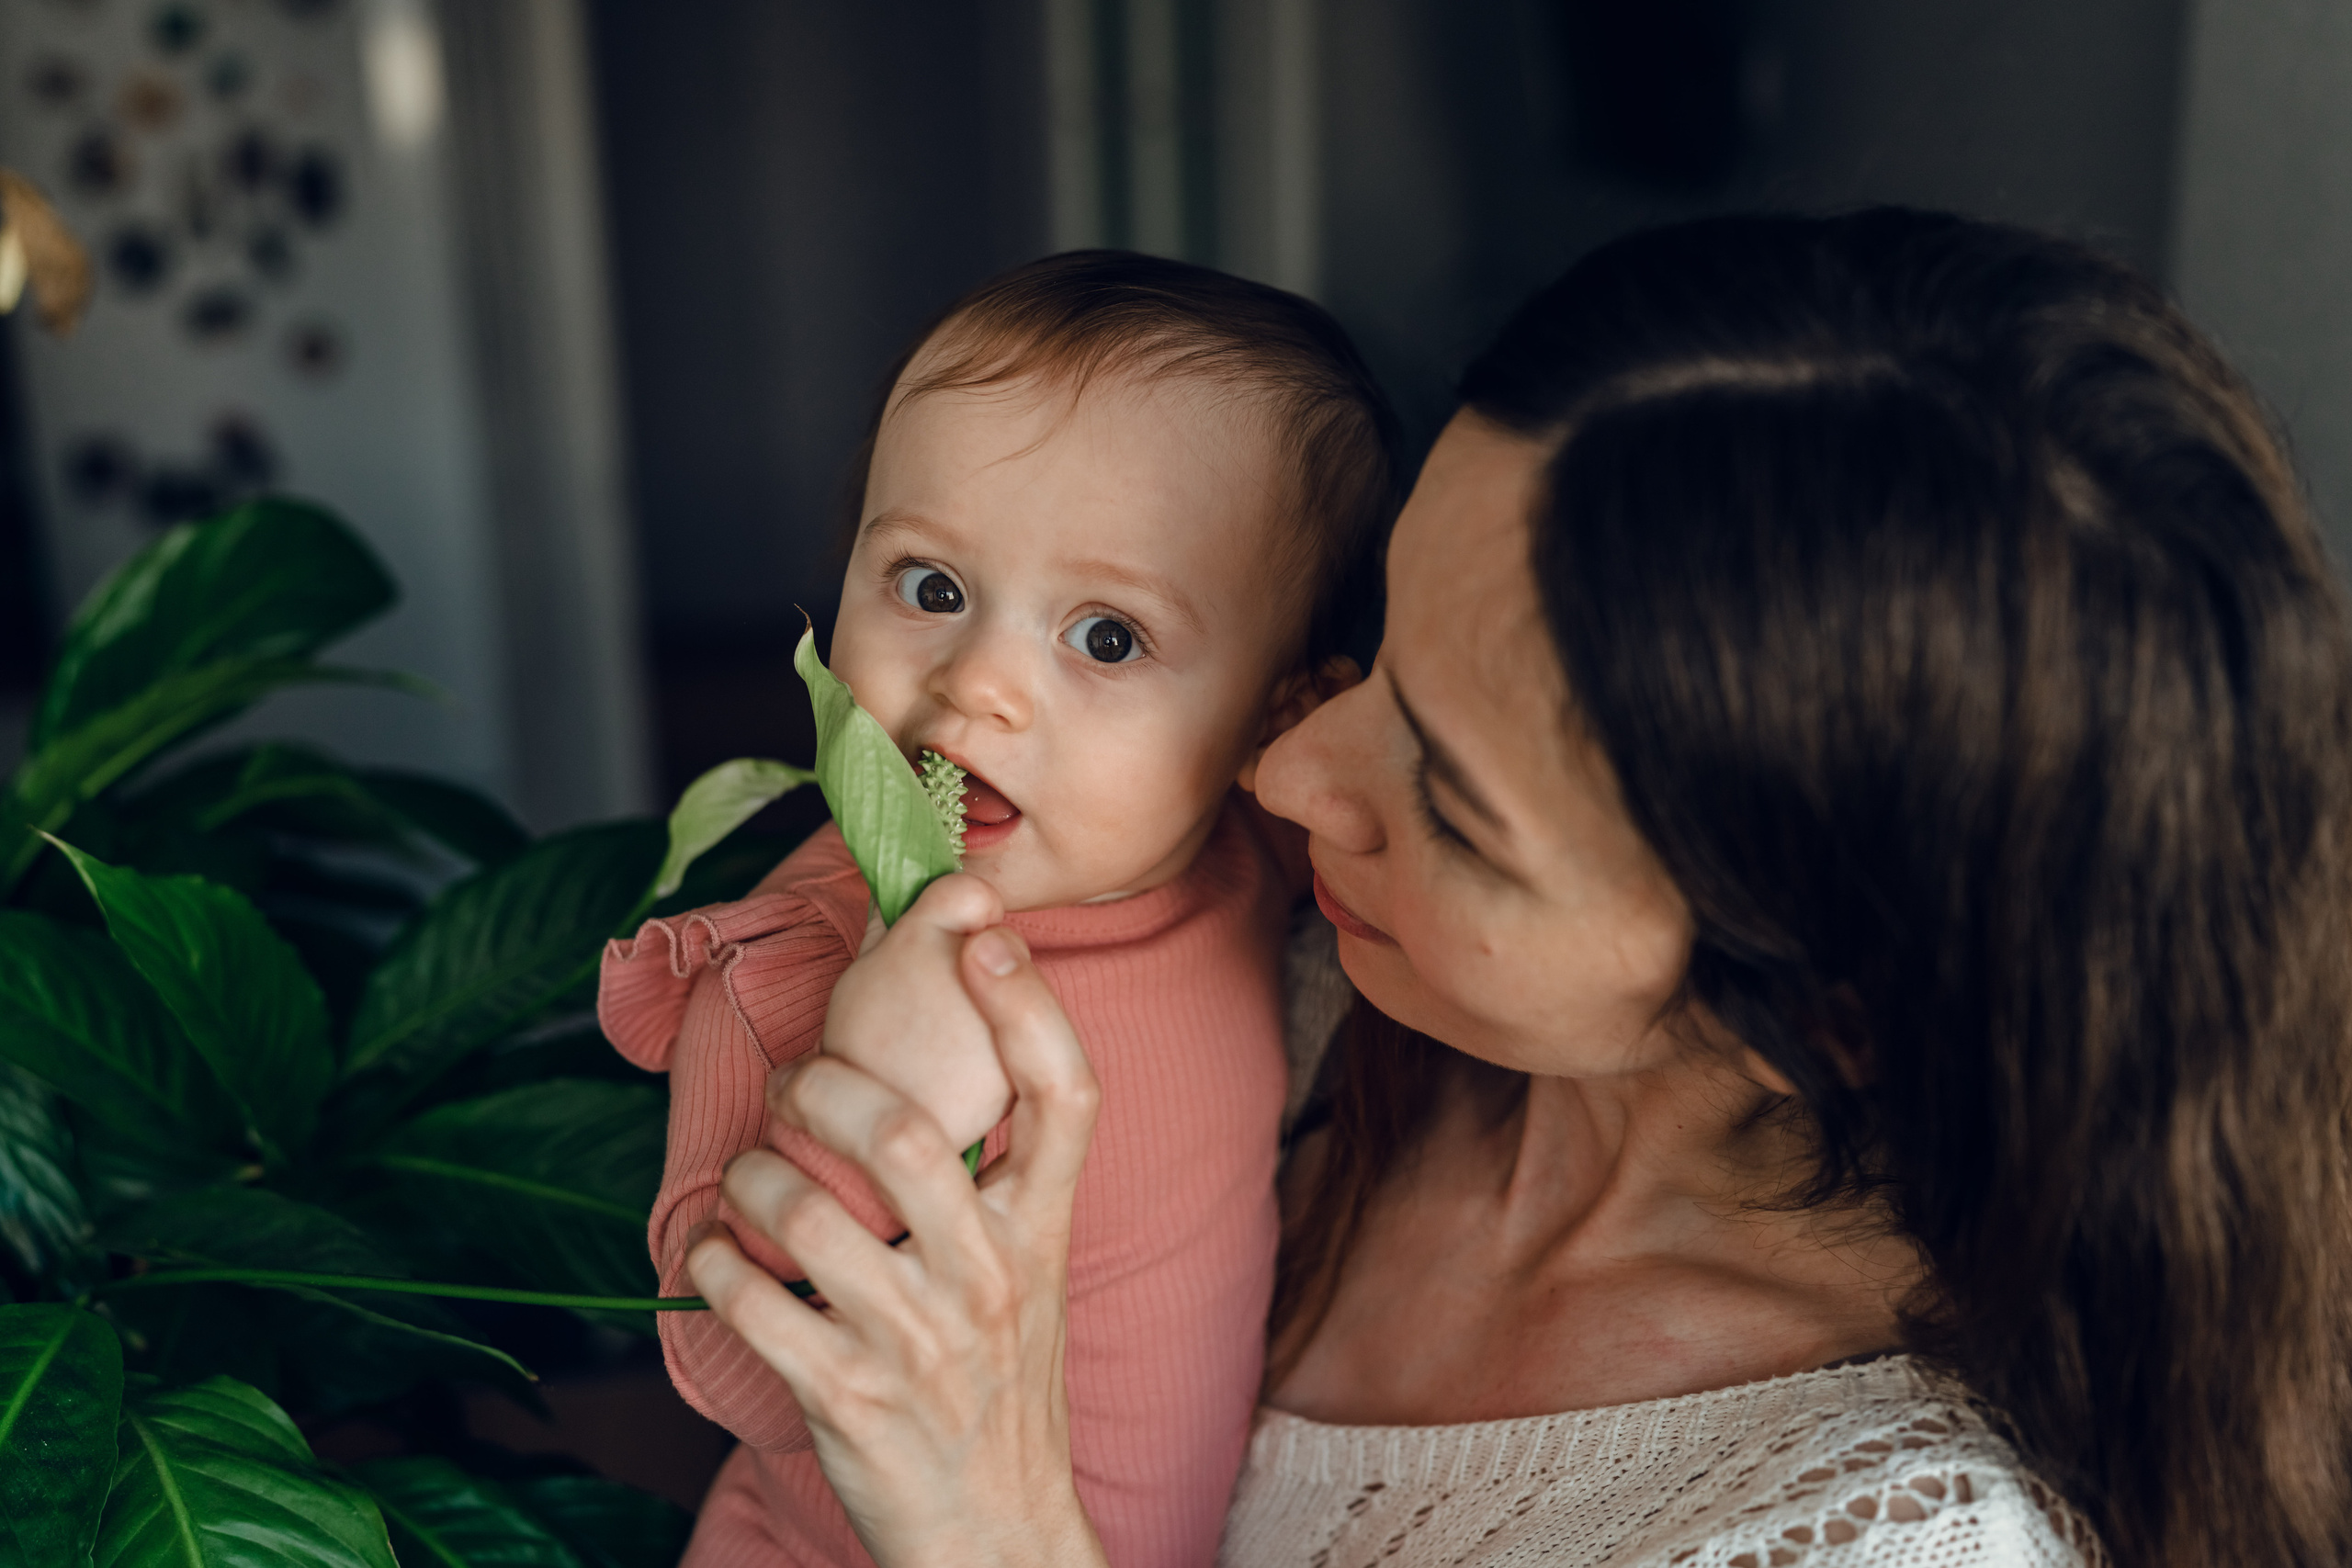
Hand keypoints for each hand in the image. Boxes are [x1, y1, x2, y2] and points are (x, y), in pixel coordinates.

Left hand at [688, 880, 1109, 1567]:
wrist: (997, 1532)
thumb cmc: (1000, 1383)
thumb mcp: (1028, 1274)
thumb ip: (995, 1182)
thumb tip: (931, 1067)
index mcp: (1042, 1233)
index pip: (1068, 1098)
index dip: (1031, 1007)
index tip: (986, 938)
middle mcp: (992, 1279)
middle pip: (912, 1136)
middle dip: (829, 1086)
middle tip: (795, 1082)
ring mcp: (919, 1341)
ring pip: (813, 1215)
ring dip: (753, 1179)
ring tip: (744, 1180)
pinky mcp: (847, 1398)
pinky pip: (753, 1304)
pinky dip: (709, 1265)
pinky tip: (707, 1255)